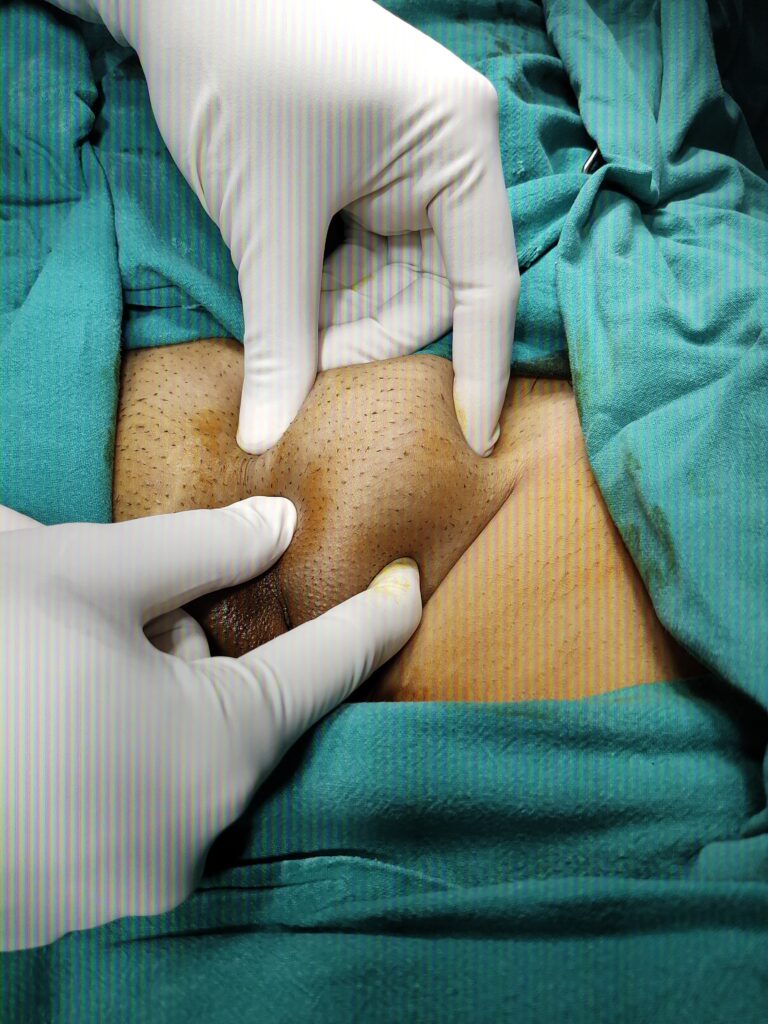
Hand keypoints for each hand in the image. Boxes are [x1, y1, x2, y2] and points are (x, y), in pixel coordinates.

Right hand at [0, 499, 420, 949]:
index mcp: (213, 752)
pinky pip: (126, 801)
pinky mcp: (71, 899)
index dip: (371, 617)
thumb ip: (198, 549)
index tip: (407, 590)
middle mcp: (188, 833)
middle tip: (123, 612)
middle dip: (195, 647)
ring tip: (64, 662)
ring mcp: (127, 878)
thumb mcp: (84, 573)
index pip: (324, 666)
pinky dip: (108, 751)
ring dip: (143, 698)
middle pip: (235, 708)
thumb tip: (277, 527)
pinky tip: (46, 715)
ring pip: (176, 754)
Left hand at [51, 0, 519, 455]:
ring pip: (394, 282)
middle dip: (372, 342)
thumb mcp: (266, 219)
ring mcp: (410, 167)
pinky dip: (327, 293)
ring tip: (289, 348)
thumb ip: (280, 335)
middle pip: (436, 292)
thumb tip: (269, 436)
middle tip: (311, 387)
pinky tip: (290, 313)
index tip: (471, 443)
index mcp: (459, 146)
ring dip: (342, 321)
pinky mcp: (370, 176)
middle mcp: (450, 157)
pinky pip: (364, 259)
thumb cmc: (236, 72)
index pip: (486, 284)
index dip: (479, 371)